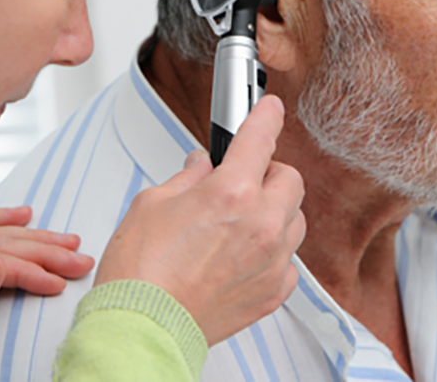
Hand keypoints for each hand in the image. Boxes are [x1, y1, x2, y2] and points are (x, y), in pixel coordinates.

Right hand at [95, 94, 305, 345]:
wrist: (142, 327)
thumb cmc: (140, 272)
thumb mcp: (152, 203)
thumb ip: (186, 179)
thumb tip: (200, 168)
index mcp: (231, 193)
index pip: (260, 138)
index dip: (265, 116)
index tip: (270, 109)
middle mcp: (261, 225)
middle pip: (290, 178)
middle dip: (268, 172)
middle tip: (242, 177)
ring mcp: (271, 261)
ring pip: (296, 219)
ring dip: (275, 210)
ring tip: (242, 218)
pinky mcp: (272, 292)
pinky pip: (289, 260)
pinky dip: (273, 251)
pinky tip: (245, 253)